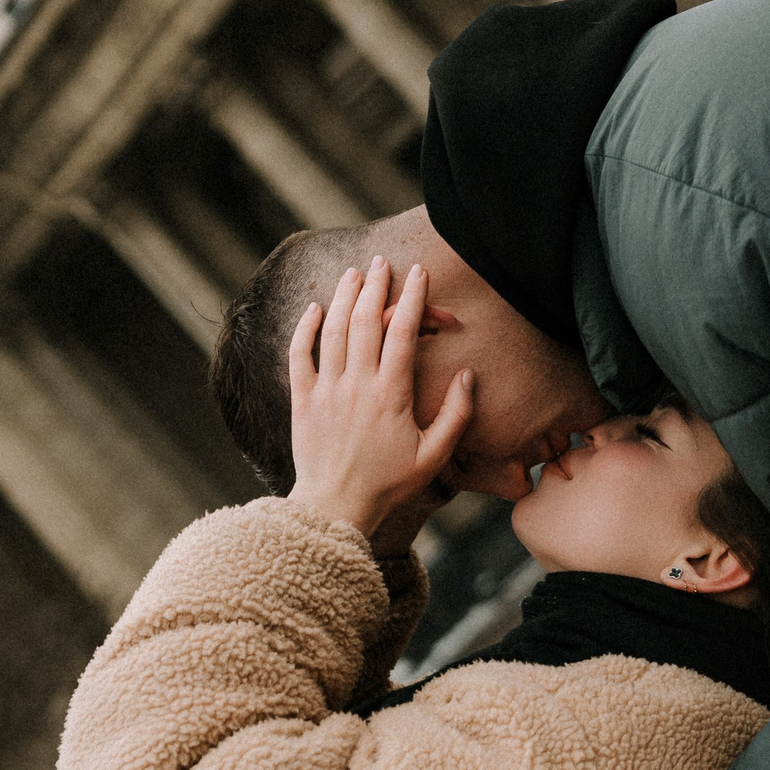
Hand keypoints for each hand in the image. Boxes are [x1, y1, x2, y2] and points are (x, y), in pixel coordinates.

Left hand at [285, 259, 473, 536]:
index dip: (411, 298)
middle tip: (383, 262)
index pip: (402, 332)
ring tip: (355, 273)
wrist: (335, 507)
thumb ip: (457, 415)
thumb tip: (470, 375)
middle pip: (366, 321)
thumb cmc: (389, 485)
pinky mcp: (302, 400)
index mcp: (391, 395)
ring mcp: (326, 390)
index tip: (418, 272)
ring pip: (333, 331)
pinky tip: (315, 308)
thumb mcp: (434, 456)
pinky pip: (299, 354)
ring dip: (345, 297)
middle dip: (376, 286)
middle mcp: (357, 385)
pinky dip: (306, 327)